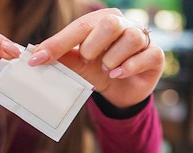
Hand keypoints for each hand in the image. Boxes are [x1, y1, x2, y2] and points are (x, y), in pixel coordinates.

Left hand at [28, 8, 164, 107]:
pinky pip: (144, 56)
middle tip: (89, 60)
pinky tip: (119, 75)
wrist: (123, 91)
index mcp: (102, 20)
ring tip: (108, 70)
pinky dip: (129, 68)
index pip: (80, 26)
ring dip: (113, 60)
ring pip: (130, 39)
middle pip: (110, 24)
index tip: (37, 59)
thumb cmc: (101, 72)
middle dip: (94, 47)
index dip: (58, 43)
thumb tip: (36, 56)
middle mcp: (124, 24)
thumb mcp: (80, 66)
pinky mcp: (156, 55)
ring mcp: (143, 38)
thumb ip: (64, 58)